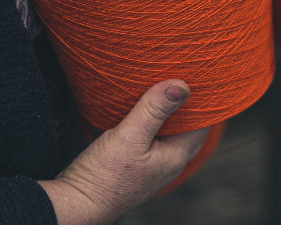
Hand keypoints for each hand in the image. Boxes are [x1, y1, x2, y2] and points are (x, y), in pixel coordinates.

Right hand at [38, 79, 208, 224]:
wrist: (78, 204)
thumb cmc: (104, 175)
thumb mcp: (130, 135)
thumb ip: (154, 109)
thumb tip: (182, 85)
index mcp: (176, 156)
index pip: (202, 123)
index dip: (201, 101)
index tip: (195, 77)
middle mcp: (169, 164)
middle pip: (188, 129)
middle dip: (186, 106)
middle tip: (179, 78)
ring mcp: (153, 167)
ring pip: (170, 134)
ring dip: (168, 115)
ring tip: (161, 89)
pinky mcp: (137, 167)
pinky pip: (154, 140)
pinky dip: (154, 124)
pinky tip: (141, 112)